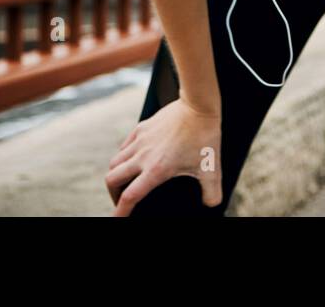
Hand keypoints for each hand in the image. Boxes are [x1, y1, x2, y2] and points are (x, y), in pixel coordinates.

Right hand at [106, 97, 222, 215]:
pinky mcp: (142, 128)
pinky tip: (131, 160)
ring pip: (115, 162)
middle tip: (121, 202)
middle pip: (113, 180)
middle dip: (113, 195)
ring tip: (123, 183)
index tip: (117, 220)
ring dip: (115, 176)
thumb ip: (211, 192)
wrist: (198, 105)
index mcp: (157, 169)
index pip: (130, 196)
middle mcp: (143, 156)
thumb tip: (211, 206)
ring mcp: (140, 141)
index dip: (120, 212)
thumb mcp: (211, 168)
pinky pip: (123, 147)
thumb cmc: (205, 137)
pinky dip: (122, 158)